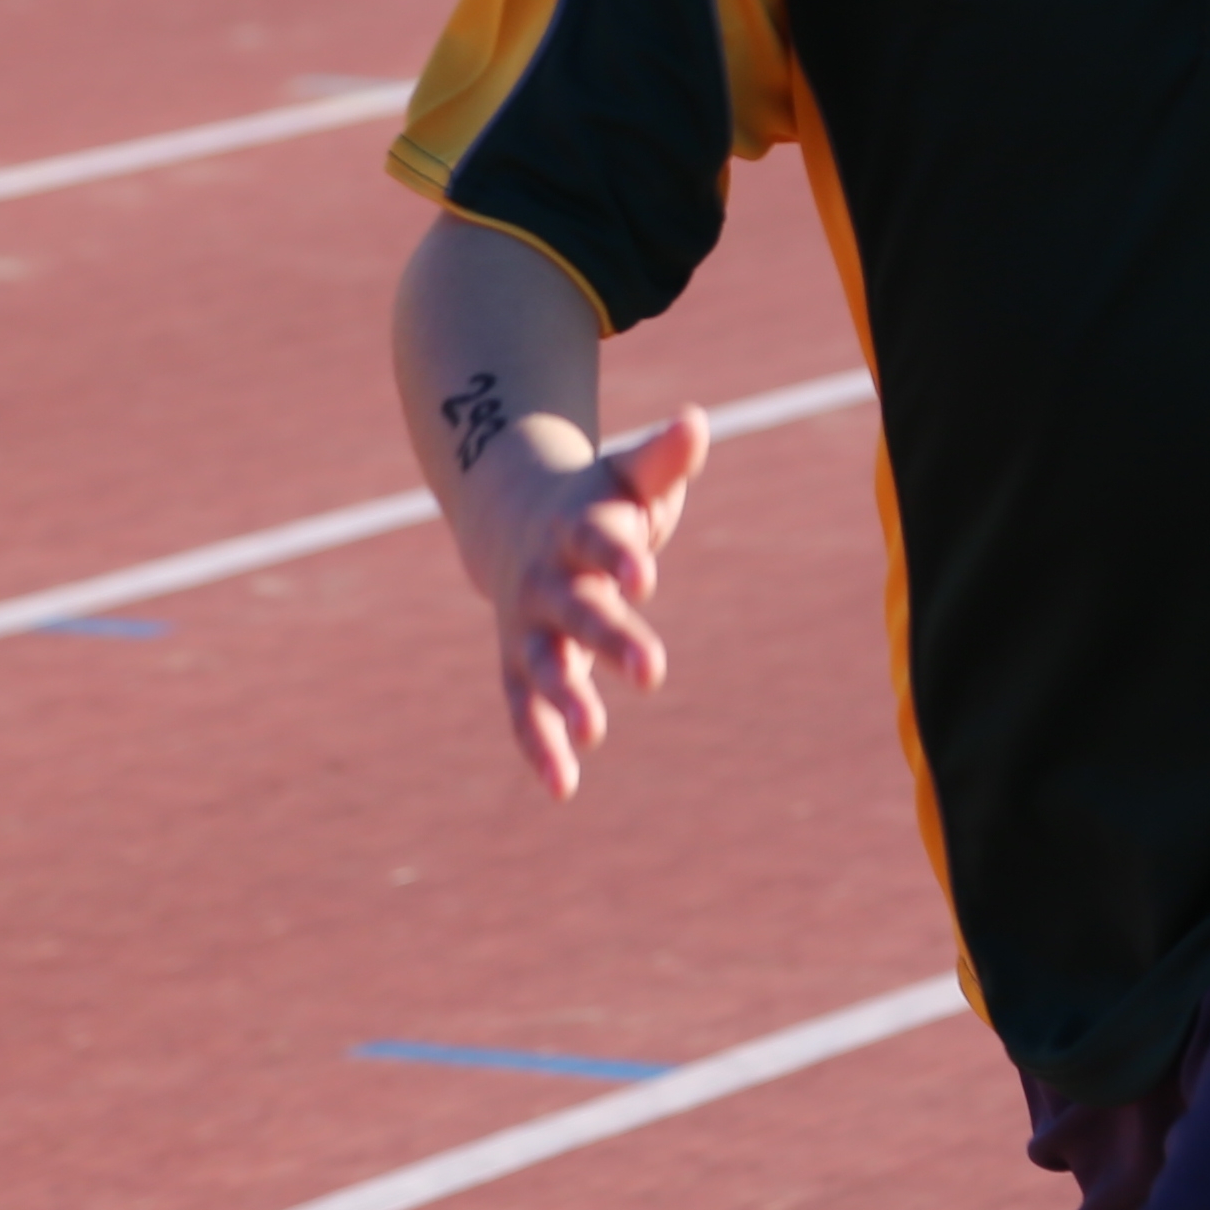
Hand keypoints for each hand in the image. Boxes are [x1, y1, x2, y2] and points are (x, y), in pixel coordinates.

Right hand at [466, 404, 716, 802]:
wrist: (512, 517)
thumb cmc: (594, 499)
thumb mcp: (626, 476)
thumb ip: (661, 459)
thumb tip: (697, 423)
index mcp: (575, 529)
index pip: (597, 541)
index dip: (620, 557)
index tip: (644, 578)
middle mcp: (545, 580)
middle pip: (576, 610)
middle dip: (610, 640)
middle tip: (652, 672)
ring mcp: (527, 625)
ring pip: (541, 665)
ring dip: (565, 698)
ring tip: (594, 734)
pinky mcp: (518, 665)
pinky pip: (523, 709)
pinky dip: (540, 745)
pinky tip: (564, 787)